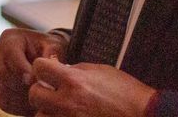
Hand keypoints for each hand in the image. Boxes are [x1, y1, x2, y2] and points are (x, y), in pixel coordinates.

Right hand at [0, 29, 67, 115]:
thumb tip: (47, 68)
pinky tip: (32, 105)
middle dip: (22, 86)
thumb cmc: (48, 49)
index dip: (24, 70)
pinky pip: (2, 101)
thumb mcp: (53, 46)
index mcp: (9, 38)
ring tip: (38, 100)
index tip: (36, 82)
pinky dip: (17, 106)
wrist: (43, 57)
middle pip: (4, 74)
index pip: (11, 55)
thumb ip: (51, 54)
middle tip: (38, 93)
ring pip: (2, 89)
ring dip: (20, 98)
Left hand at [29, 57, 156, 116]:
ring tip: (59, 109)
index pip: (39, 68)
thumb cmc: (125, 92)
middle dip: (39, 91)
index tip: (47, 70)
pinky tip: (68, 116)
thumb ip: (76, 70)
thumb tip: (59, 69)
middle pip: (34, 95)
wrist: (143, 114)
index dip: (41, 67)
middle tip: (50, 92)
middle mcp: (68, 103)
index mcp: (74, 81)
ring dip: (47, 112)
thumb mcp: (100, 70)